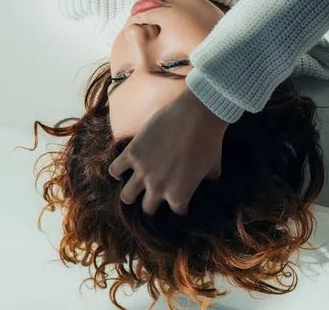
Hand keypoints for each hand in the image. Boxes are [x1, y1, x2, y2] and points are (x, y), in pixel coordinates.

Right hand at [108, 87, 228, 216]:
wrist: (197, 115)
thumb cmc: (210, 141)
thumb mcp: (214, 168)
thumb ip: (206, 182)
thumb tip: (205, 185)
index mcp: (179, 196)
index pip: (176, 213)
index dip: (179, 209)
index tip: (178, 203)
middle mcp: (158, 188)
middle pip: (147, 210)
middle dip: (152, 204)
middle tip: (153, 196)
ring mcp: (143, 171)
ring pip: (126, 197)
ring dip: (131, 193)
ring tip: (134, 187)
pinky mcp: (132, 153)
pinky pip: (114, 170)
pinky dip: (117, 171)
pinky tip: (123, 169)